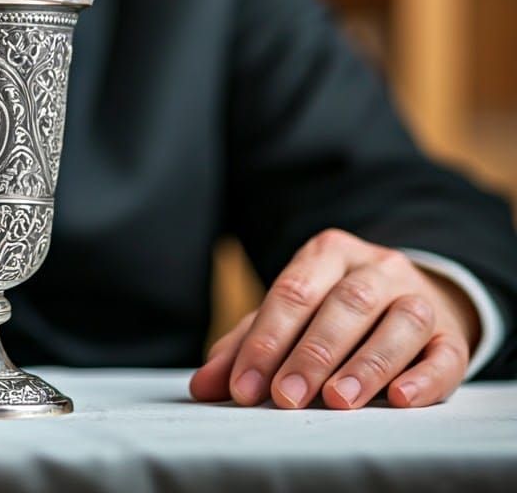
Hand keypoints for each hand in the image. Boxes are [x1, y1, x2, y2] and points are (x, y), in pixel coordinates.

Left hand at [190, 229, 480, 409]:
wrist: (413, 294)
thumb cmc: (337, 309)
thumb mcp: (292, 314)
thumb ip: (248, 344)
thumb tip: (203, 384)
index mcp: (327, 253)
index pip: (293, 292)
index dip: (266, 340)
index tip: (244, 386)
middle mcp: (375, 267)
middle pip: (343, 304)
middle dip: (310, 354)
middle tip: (285, 396)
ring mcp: (417, 296)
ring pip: (397, 322)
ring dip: (365, 364)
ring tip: (338, 401)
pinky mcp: (452, 334)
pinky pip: (445, 353)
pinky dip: (424, 377)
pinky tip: (401, 398)